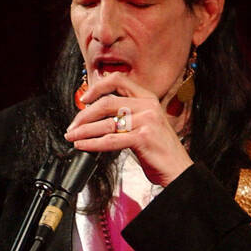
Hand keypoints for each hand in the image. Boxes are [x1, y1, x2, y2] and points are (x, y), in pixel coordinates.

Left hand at [64, 73, 192, 186]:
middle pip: (107, 102)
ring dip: (84, 131)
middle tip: (72, 126)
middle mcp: (147, 106)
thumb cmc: (159, 151)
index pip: (118, 80)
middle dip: (84, 115)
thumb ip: (126, 114)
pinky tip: (82, 145)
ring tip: (72, 137)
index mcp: (147, 98)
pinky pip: (111, 140)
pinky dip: (92, 143)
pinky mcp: (143, 138)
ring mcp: (146, 121)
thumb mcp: (145, 125)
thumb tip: (97, 111)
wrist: (178, 170)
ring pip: (106, 123)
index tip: (84, 99)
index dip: (97, 87)